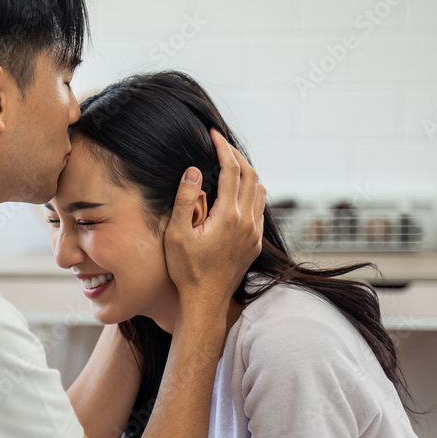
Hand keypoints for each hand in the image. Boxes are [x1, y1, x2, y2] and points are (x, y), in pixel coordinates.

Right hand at [163, 128, 265, 304]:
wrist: (205, 303)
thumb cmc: (186, 271)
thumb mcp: (176, 235)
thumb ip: (186, 200)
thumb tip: (194, 171)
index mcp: (229, 216)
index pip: (231, 170)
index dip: (223, 148)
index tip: (214, 134)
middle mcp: (247, 222)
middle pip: (250, 175)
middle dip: (236, 155)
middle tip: (220, 144)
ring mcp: (253, 233)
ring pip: (259, 191)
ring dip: (246, 173)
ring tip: (229, 164)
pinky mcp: (254, 244)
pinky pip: (259, 208)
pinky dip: (250, 192)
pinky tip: (237, 193)